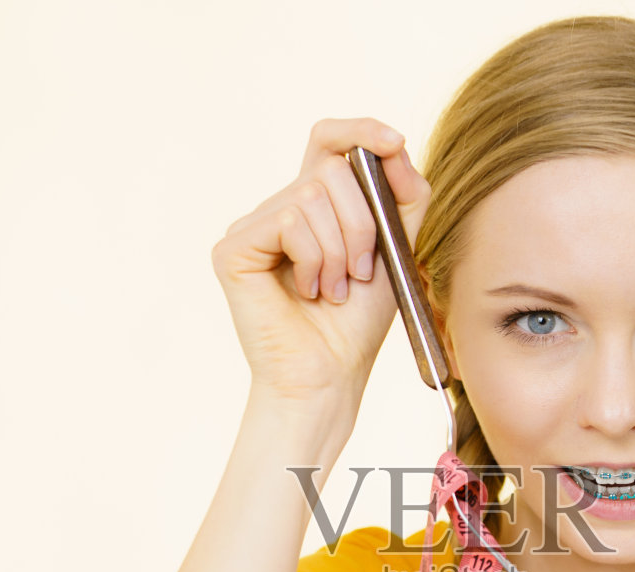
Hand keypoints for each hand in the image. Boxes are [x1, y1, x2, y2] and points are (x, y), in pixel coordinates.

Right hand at [210, 117, 432, 406]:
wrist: (329, 377)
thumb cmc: (356, 325)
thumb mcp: (394, 250)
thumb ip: (402, 198)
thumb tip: (395, 145)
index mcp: (314, 207)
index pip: (329, 142)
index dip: (359, 131)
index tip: (393, 141)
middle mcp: (279, 208)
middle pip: (330, 169)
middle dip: (362, 222)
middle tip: (359, 273)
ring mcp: (252, 226)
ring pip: (311, 196)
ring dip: (339, 250)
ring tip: (333, 291)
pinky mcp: (233, 248)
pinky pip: (288, 221)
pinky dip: (312, 259)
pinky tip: (308, 293)